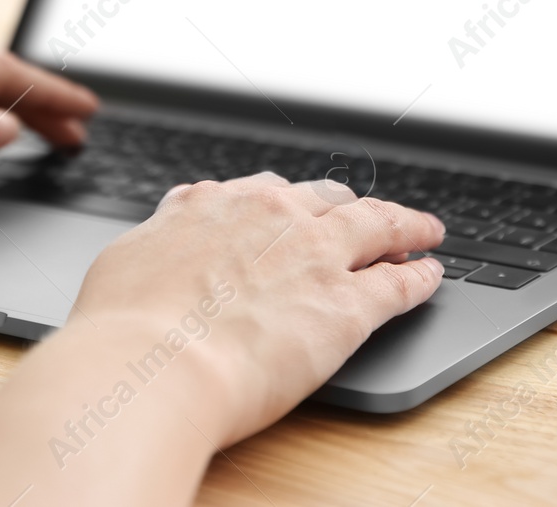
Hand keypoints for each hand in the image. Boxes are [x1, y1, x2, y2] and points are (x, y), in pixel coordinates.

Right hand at [0, 174, 444, 506]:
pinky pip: (399, 284)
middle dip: (351, 205)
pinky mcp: (348, 306)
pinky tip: (431, 277)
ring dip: (405, 226)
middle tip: (368, 214)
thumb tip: (164, 231)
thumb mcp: (127, 258)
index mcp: (216, 204)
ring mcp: (316, 257)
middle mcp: (272, 216)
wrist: (151, 366)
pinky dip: (420, 278)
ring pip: (378, 226)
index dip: (291, 201)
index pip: (268, 191)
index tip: (300, 206)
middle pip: (330, 198)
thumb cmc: (125, 324)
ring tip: (424, 231)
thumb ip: (160, 238)